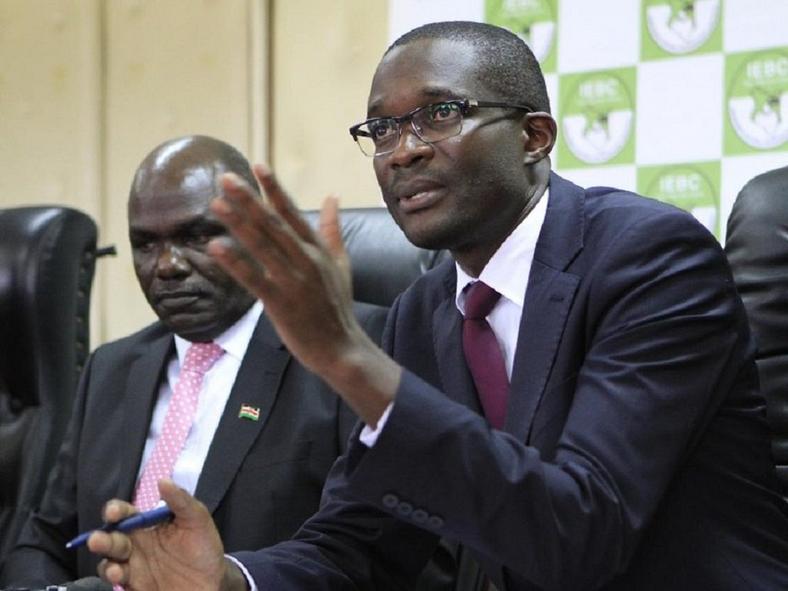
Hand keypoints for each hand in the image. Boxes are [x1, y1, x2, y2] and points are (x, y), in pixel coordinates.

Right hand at [87, 480, 245, 590]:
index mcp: (148, 524)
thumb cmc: (204, 546)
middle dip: (101, 538)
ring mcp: (134, 565)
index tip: (113, 513)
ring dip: (106, 561)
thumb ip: (181, 501)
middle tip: (97, 539)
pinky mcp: (135, 584)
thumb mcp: (198, 519)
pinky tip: (119, 574)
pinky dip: (113, 576)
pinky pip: (118, 579)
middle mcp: (136, 543)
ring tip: (114, 566)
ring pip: (109, 560)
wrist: (214, 580)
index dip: (116, 511)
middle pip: (111, 537)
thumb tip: (163, 480)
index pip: (126, 514)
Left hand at [209, 164, 357, 372]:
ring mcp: (293, 281)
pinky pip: (254, 279)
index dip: (273, 189)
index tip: (257, 166)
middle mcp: (305, 260)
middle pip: (273, 224)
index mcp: (317, 249)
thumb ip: (332, 229)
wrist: (341, 347)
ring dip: (238, 223)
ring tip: (216, 204)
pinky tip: (216, 247)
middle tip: (225, 178)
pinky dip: (235, 263)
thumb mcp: (341, 263)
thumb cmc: (337, 306)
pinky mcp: (280, 303)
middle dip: (248, 199)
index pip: (292, 212)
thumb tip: (332, 196)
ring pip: (262, 246)